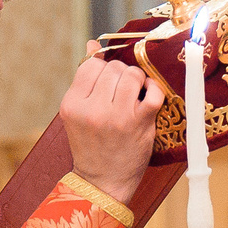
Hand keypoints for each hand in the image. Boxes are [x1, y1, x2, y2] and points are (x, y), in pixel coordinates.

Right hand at [59, 49, 162, 205]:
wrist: (102, 181)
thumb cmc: (91, 145)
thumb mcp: (78, 113)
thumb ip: (85, 81)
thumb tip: (92, 45)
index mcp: (72, 104)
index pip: (91, 65)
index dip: (103, 67)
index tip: (108, 80)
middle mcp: (93, 109)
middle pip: (113, 68)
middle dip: (121, 74)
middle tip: (122, 90)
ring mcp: (117, 116)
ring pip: (132, 75)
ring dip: (137, 80)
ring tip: (135, 93)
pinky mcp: (140, 123)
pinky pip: (152, 92)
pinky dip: (154, 89)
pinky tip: (149, 96)